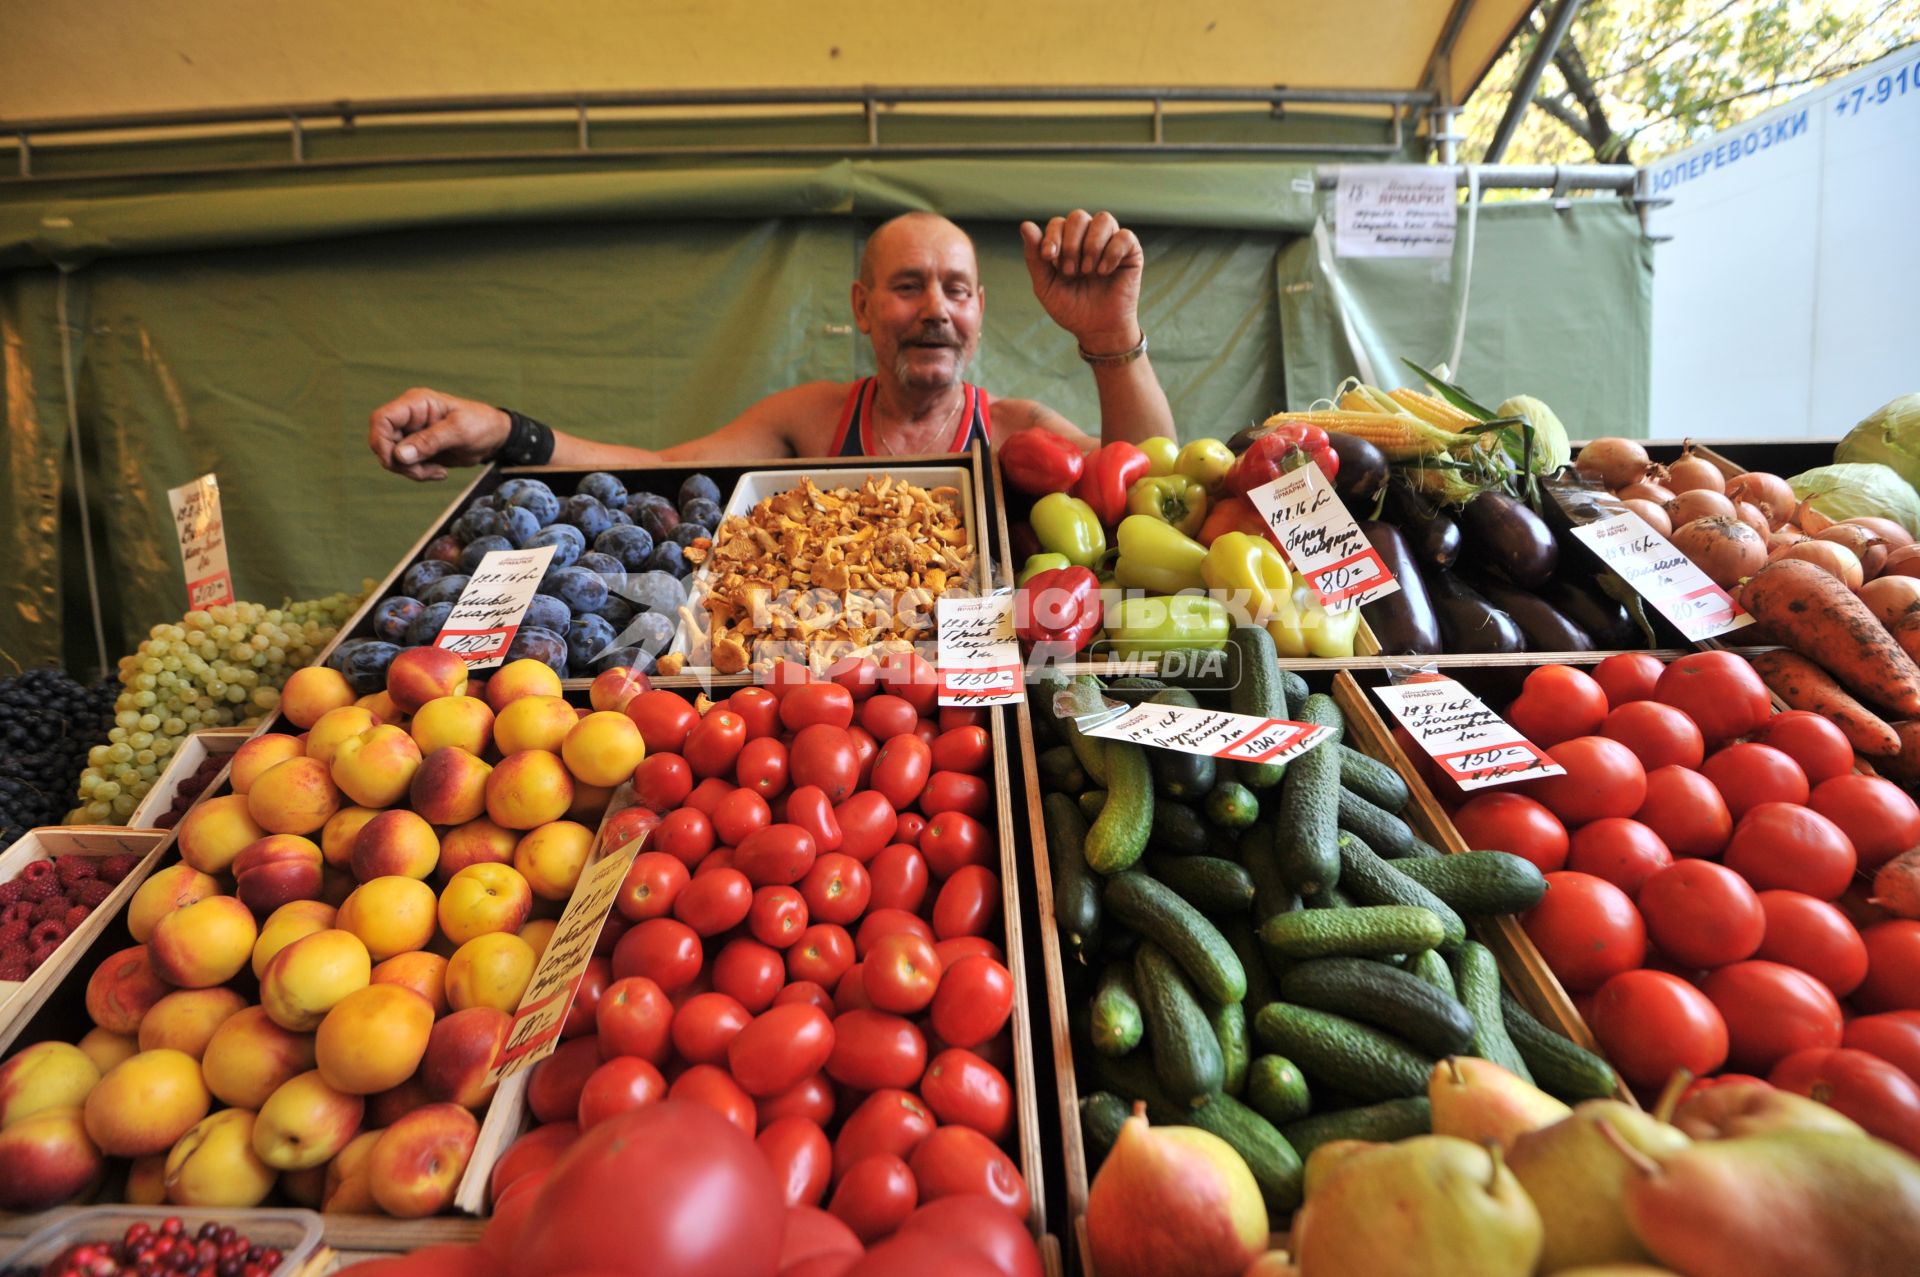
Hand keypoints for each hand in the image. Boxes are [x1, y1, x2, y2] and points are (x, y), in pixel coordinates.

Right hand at [367, 387, 509, 480]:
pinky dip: (418, 473)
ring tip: (437, 472)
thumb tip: (400, 454)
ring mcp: (411, 433)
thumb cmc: (481, 424)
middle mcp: (409, 417)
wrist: (495, 437)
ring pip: (393, 457)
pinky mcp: (417, 449)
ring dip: (411, 471)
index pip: (381, 419)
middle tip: (423, 472)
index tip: (396, 461)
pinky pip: (406, 465)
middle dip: (399, 462)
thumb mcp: (459, 431)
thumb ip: (429, 441)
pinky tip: (439, 472)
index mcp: (416, 404)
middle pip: (383, 442)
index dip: (381, 441)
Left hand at [1019, 211, 1143, 355]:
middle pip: (1078, 217)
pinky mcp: (1131, 252)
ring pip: (1103, 219)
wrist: (1097, 330)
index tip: (1049, 257)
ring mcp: (1111, 242)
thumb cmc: (1071, 308)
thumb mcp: (1046, 285)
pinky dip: (1112, 253)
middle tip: (1071, 271)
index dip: (1053, 236)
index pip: (1058, 223)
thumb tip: (1025, 225)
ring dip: (1092, 245)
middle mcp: (1089, 238)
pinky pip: (1124, 236)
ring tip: (1088, 271)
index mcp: (1067, 243)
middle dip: (1071, 244)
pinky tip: (1104, 272)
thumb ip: (1035, 256)